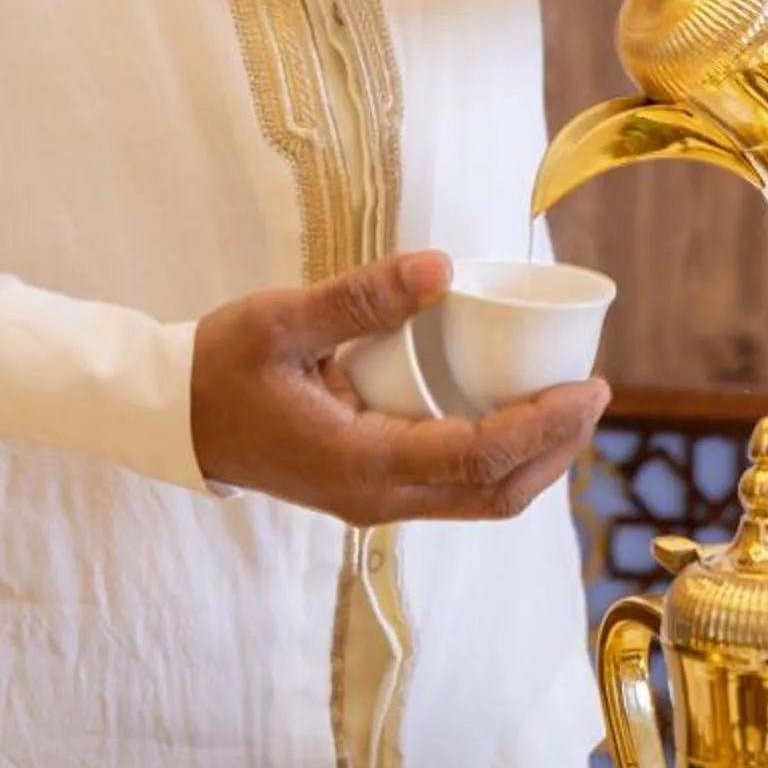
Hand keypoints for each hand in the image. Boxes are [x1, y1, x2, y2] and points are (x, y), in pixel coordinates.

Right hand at [190, 250, 609, 525]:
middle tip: (594, 392)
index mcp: (363, 463)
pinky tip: (510, 413)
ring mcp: (374, 501)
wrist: (173, 418)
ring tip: (567, 404)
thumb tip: (440, 267)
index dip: (546, 426)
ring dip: (532, 459)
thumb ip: (361, 298)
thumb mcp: (283, 321)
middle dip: (556, 449)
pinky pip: (453, 487)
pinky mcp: (369, 490)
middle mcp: (377, 497)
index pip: (481, 458)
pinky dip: (496, 457)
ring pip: (479, 499)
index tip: (591, 387)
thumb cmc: (220, 368)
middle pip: (496, 494)